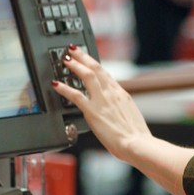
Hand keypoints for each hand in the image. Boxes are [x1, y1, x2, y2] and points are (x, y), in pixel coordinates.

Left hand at [52, 46, 151, 162]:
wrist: (137, 144)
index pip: (106, 74)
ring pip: (87, 75)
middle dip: (83, 57)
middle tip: (73, 50)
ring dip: (75, 65)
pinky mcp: (92, 111)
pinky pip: (75, 95)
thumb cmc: (136, 136)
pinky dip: (64, 88)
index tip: (88, 60)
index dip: (95, 65)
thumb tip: (117, 113)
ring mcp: (102, 100)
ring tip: (65, 60)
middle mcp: (112, 93)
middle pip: (96, 68)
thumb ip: (121, 110)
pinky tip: (56, 84)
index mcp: (121, 95)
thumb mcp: (131, 117)